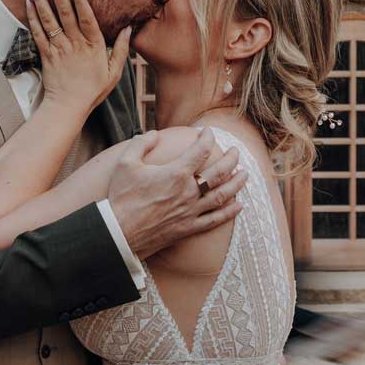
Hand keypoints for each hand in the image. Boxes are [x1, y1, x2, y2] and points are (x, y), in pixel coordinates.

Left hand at [25, 0, 130, 117]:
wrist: (68, 107)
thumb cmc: (93, 90)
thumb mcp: (114, 72)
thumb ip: (122, 49)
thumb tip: (128, 28)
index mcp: (93, 46)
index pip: (86, 18)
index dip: (80, 0)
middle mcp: (75, 44)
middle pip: (64, 12)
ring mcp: (58, 48)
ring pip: (48, 19)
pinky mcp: (45, 54)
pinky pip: (37, 33)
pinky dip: (32, 17)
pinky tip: (28, 2)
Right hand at [107, 128, 247, 259]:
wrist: (119, 232)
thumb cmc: (121, 197)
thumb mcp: (126, 163)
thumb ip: (141, 143)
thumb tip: (154, 133)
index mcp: (176, 173)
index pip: (201, 150)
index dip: (207, 137)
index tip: (208, 132)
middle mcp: (189, 192)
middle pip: (219, 172)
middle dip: (231, 158)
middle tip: (236, 151)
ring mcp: (191, 211)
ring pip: (223, 195)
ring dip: (237, 183)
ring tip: (246, 174)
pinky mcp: (189, 228)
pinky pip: (215, 220)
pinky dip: (229, 213)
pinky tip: (239, 206)